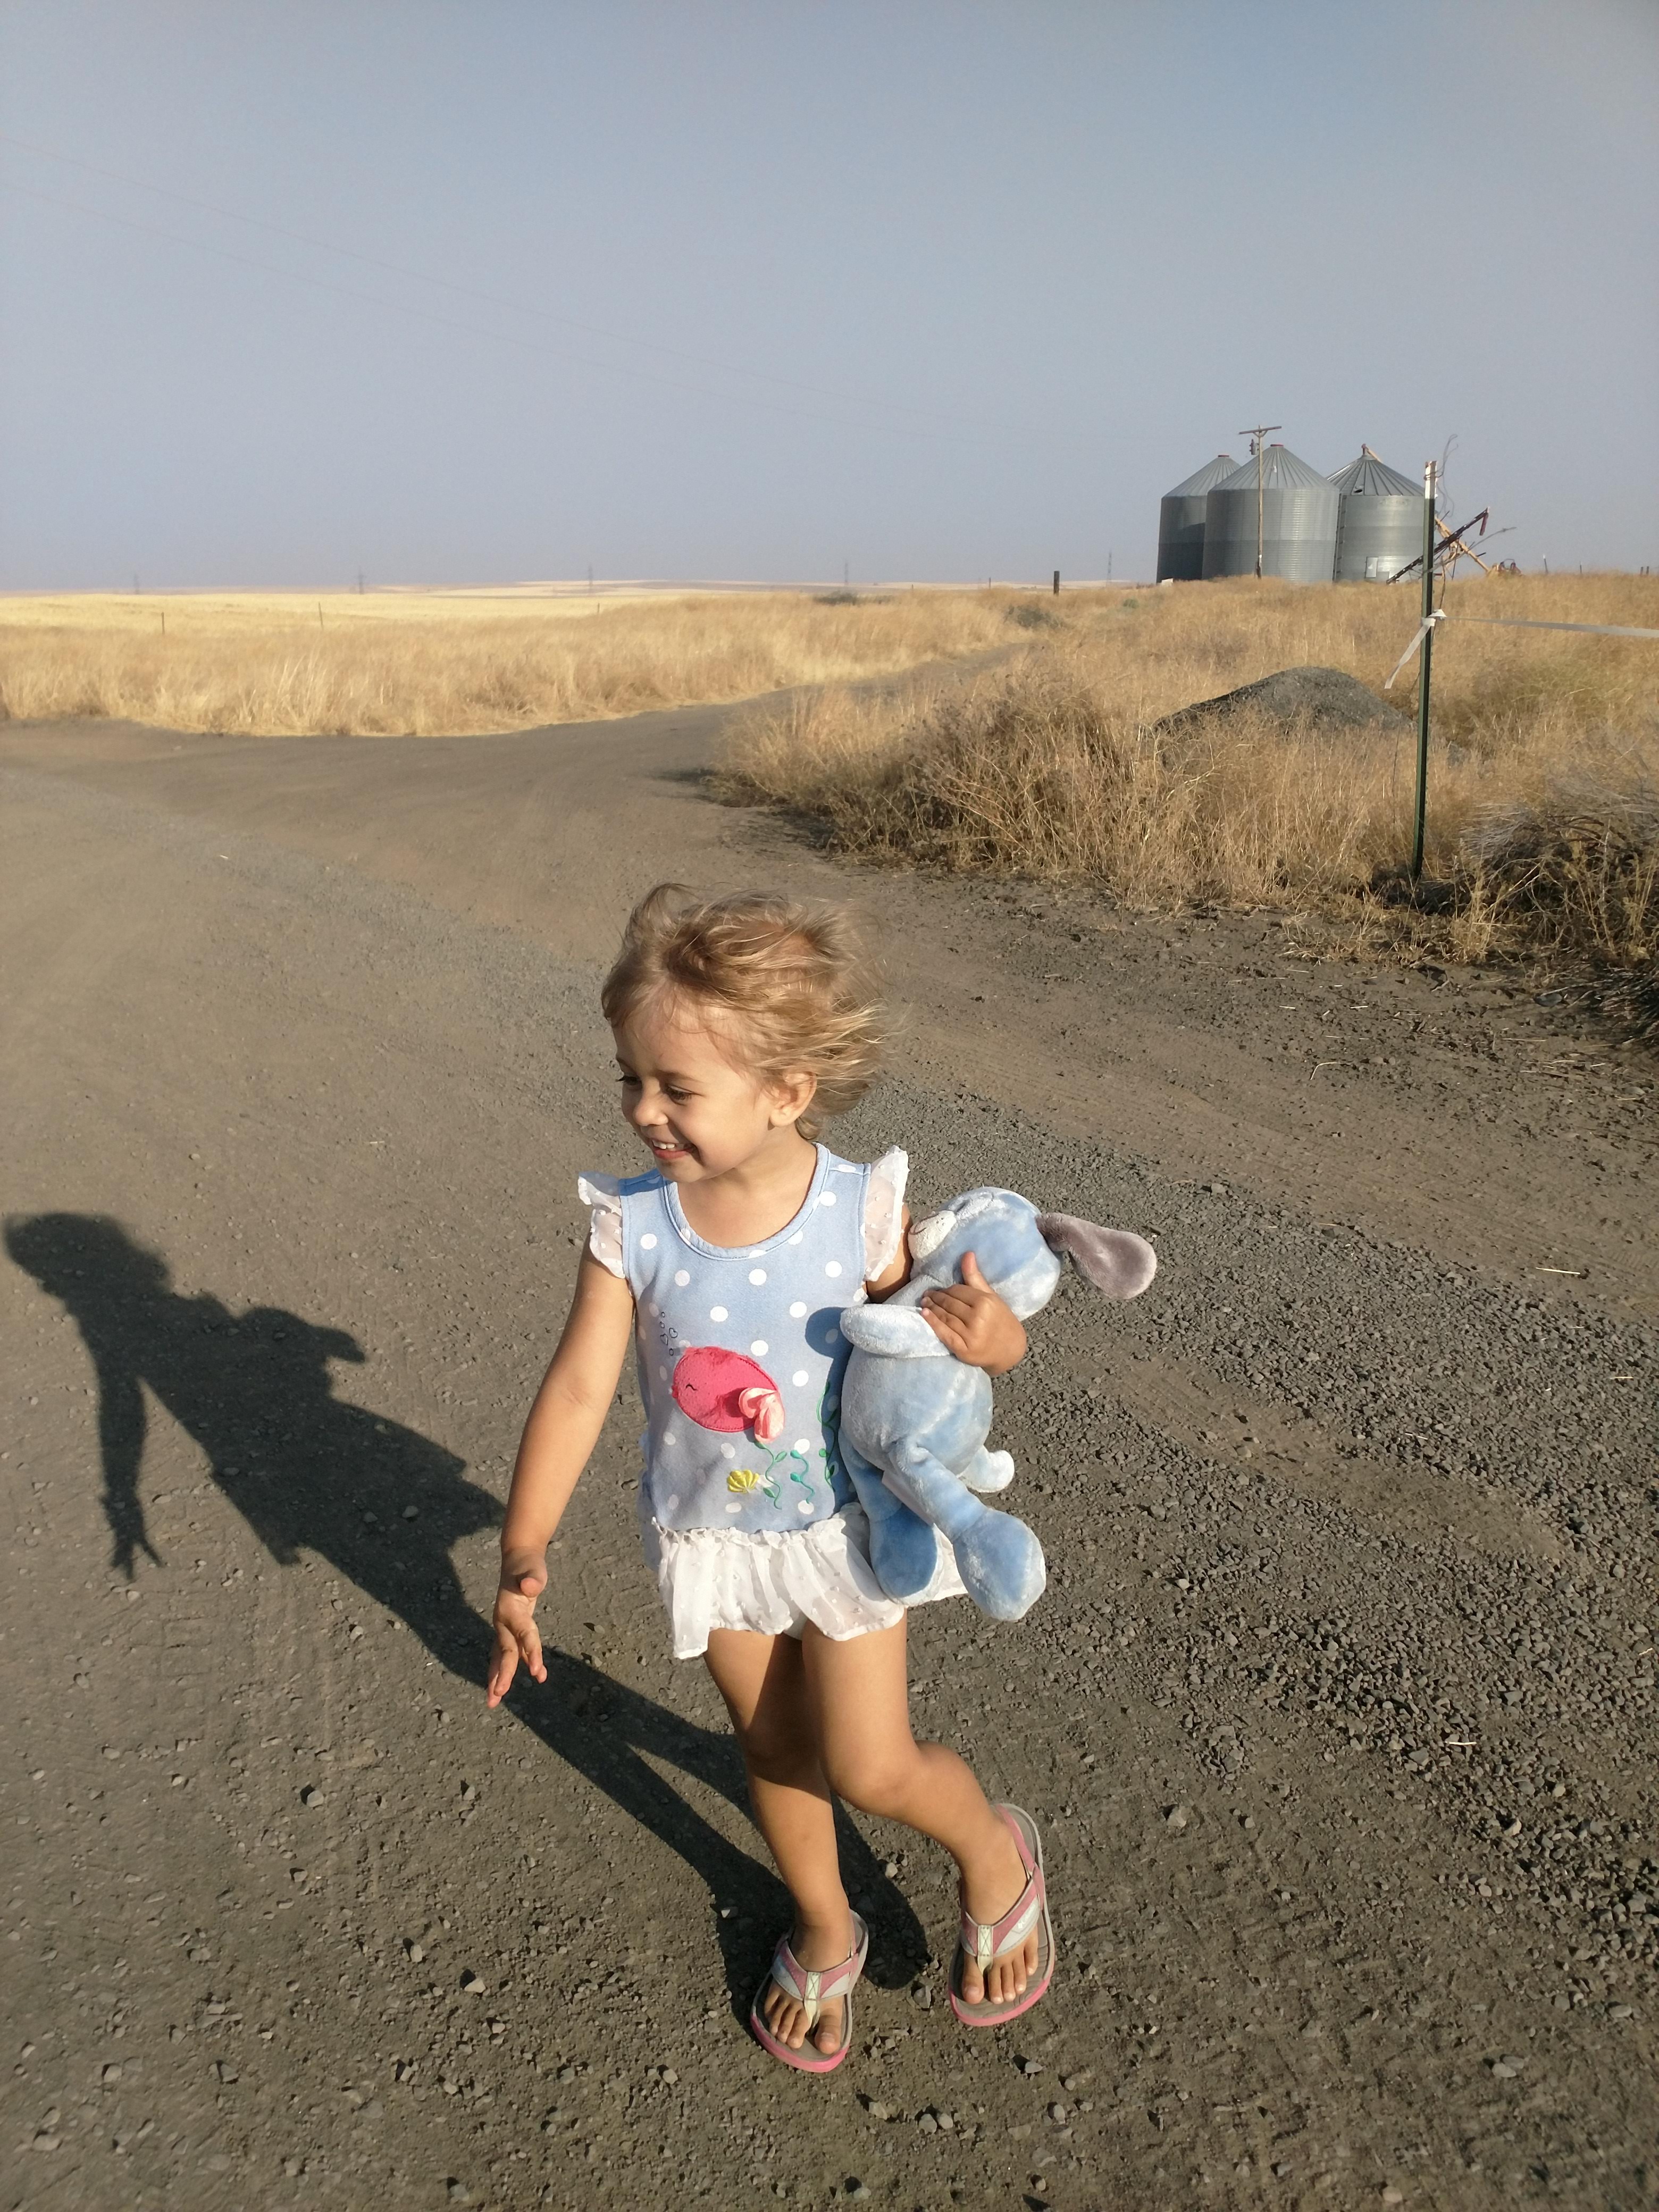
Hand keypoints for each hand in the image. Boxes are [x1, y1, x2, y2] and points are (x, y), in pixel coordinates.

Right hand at [486, 1552, 547, 1706]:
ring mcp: (503, 1626)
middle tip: (496, 1698)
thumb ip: (532, 1578)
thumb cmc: (528, 1565)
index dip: (530, 1652)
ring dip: (497, 1678)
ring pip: (500, 1656)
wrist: (517, 1559)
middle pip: (504, 1652)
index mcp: (510, 1610)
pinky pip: (507, 1652)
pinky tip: (511, 1683)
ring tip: (493, 1700)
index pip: (522, 1635)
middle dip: (501, 1675)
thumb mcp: (533, 1569)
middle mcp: (503, 1621)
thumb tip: (530, 1586)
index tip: (538, 1672)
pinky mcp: (507, 1628)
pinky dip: (509, 1668)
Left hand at [919, 1253, 1026, 1373]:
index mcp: (985, 1302)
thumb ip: (975, 1277)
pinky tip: (924, 1315)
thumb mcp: (992, 1297)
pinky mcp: (963, 1349)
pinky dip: (932, 1323)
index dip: (947, 1289)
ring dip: (931, 1308)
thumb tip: (967, 1253)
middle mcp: (977, 1318)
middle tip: (926, 1294)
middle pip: (949, 1303)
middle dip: (936, 1298)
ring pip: (945, 1317)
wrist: (1011, 1350)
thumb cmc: (1001, 1320)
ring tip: (924, 1302)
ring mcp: (970, 1335)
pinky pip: (944, 1334)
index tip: (940, 1289)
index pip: (957, 1291)